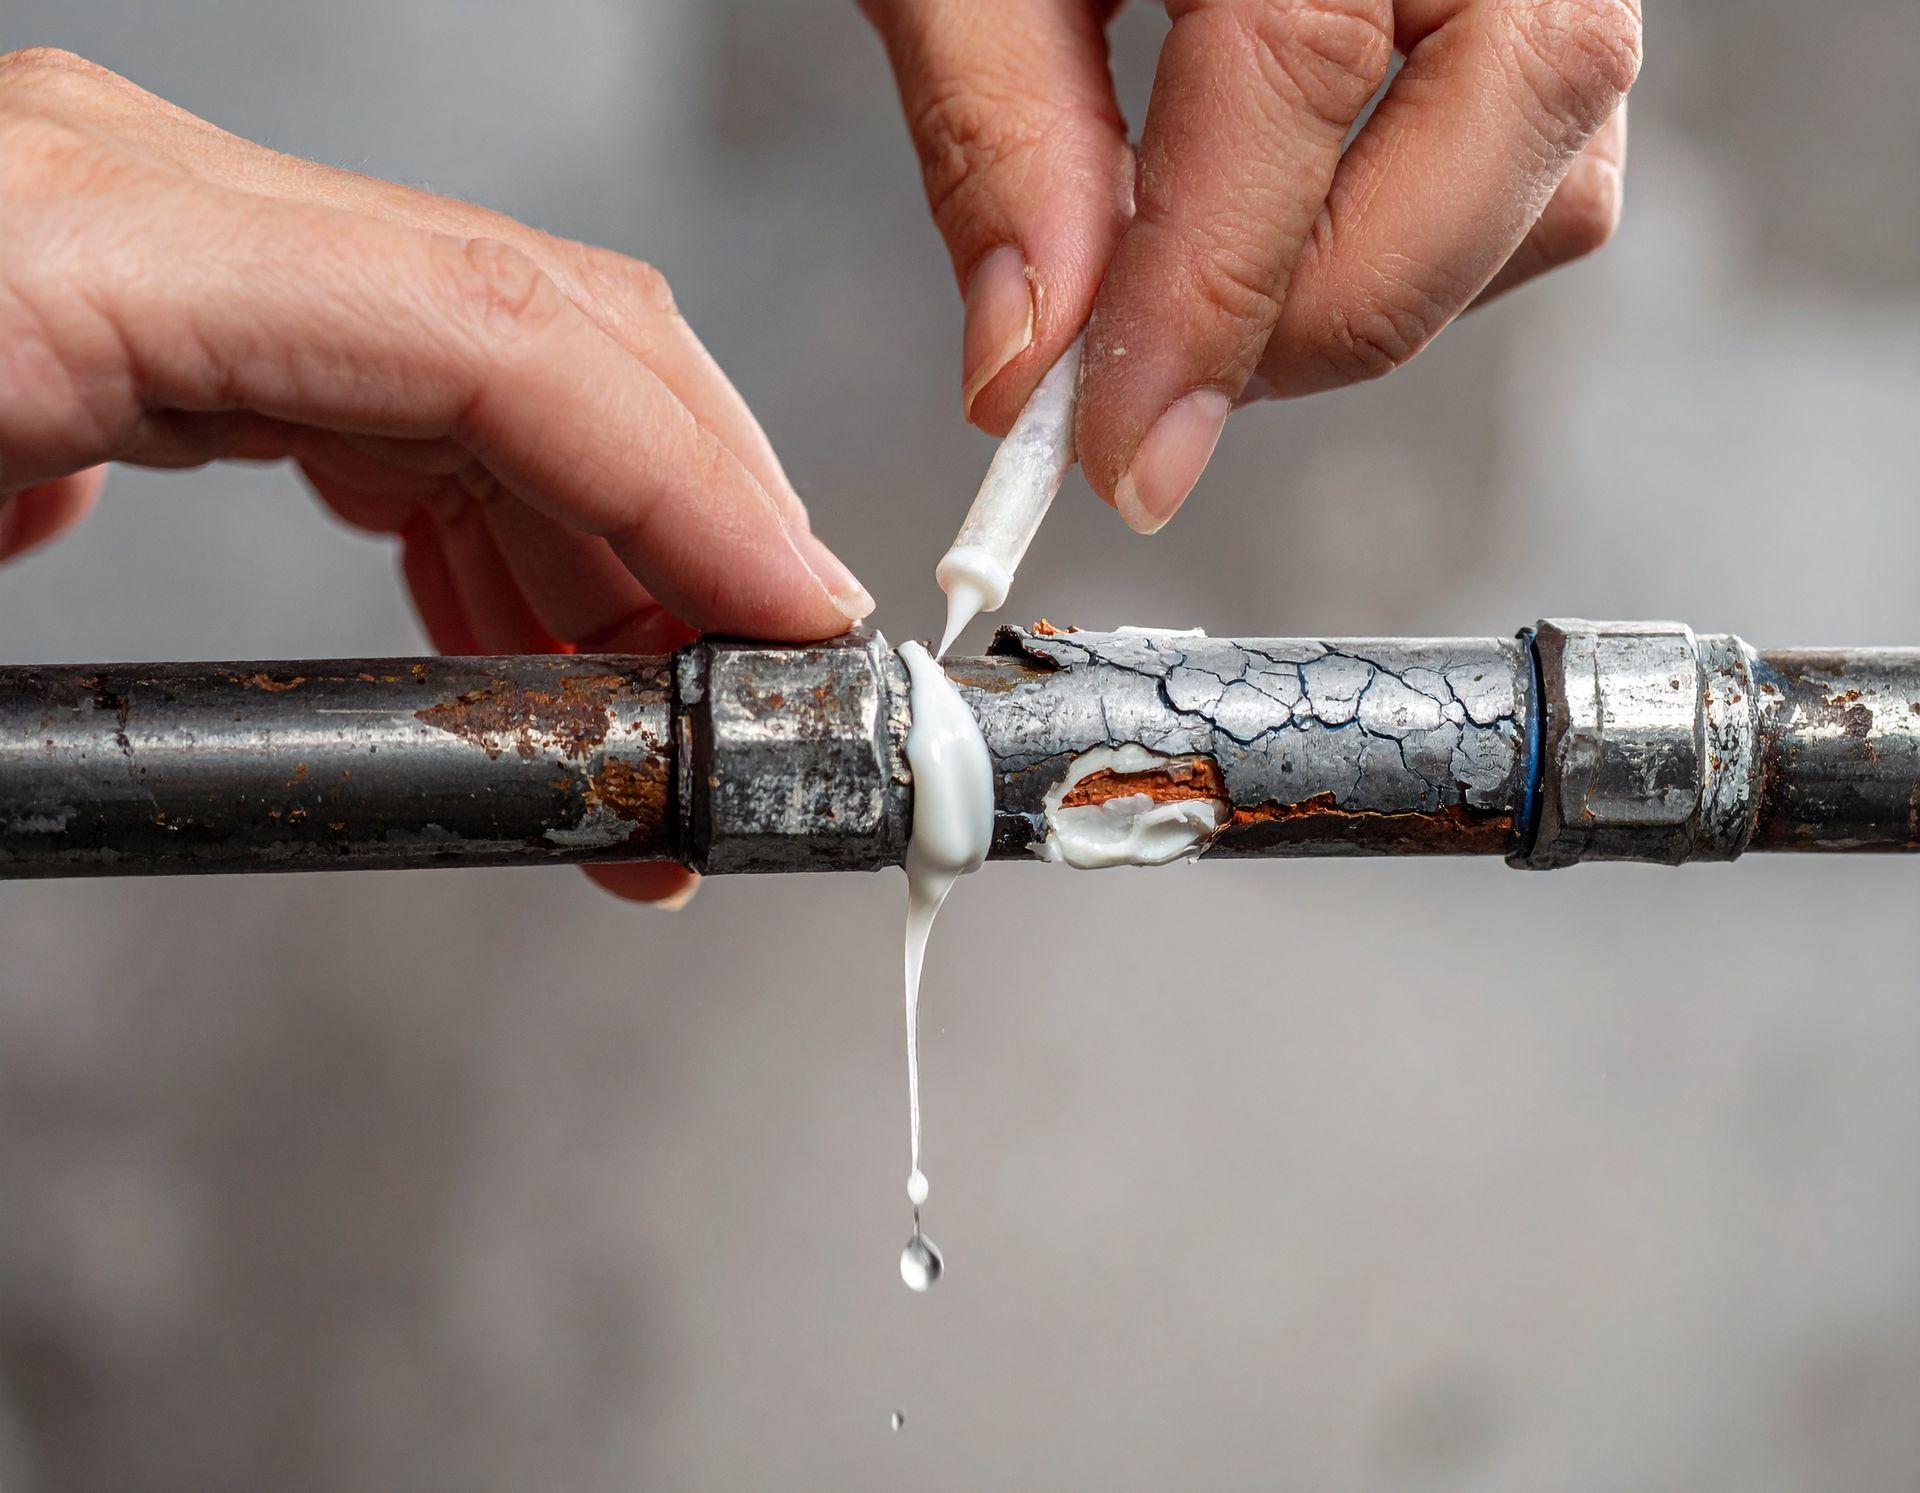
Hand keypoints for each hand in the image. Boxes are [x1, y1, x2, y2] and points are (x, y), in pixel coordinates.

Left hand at [0, 48, 875, 904]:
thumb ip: (107, 717)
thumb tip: (350, 757)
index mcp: (69, 246)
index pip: (495, 337)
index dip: (690, 484)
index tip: (791, 620)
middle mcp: (135, 204)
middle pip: (537, 327)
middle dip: (688, 528)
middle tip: (744, 707)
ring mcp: (147, 238)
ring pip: (486, 359)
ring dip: (606, 548)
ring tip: (637, 724)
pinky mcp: (141, 298)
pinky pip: (392, 387)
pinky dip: (495, 518)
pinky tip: (512, 628)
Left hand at [862, 0, 1639, 531]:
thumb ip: (1002, 138)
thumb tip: (1030, 365)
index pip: (1296, 78)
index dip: (1207, 301)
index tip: (1120, 456)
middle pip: (1494, 141)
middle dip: (1314, 320)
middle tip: (1159, 387)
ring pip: (1548, 194)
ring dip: (1370, 298)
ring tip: (1210, 287)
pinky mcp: (1563, 14)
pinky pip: (1552, 185)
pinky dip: (1424, 254)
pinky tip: (1297, 230)